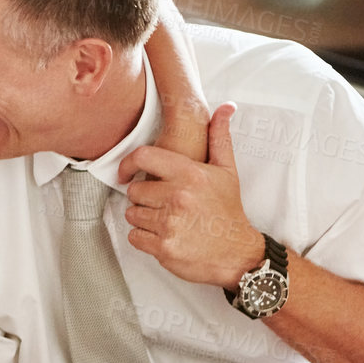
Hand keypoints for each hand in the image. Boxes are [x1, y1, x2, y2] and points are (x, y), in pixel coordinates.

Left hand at [117, 103, 265, 287]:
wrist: (238, 254)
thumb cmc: (228, 211)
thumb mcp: (227, 172)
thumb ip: (219, 138)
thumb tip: (224, 108)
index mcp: (190, 174)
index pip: (143, 157)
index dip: (127, 164)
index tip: (125, 174)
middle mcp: (178, 196)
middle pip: (135, 190)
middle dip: (143, 197)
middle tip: (162, 203)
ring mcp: (169, 223)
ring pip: (132, 213)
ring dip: (143, 218)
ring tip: (166, 220)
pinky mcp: (164, 247)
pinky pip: (134, 236)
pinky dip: (144, 238)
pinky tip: (163, 235)